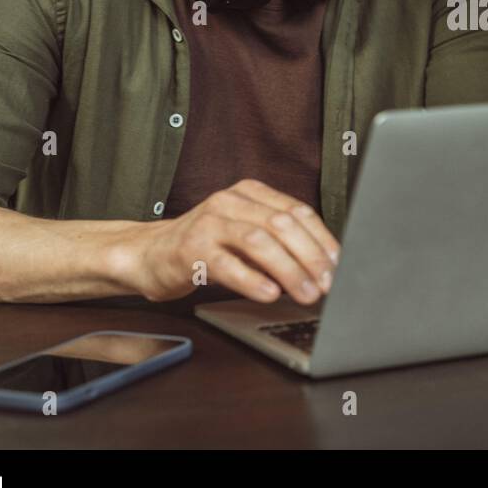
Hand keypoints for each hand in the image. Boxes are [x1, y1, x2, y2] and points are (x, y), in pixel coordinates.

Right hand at [119, 179, 339, 303]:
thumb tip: (322, 268)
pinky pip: (227, 264)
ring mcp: (208, 222)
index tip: (338, 265)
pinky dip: (252, 280)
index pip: (296, 211)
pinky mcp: (191, 248)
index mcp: (250, 193)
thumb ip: (278, 243)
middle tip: (326, 284)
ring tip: (305, 293)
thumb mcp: (245, 235)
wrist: (149, 254)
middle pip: (281, 224)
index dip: (321, 239)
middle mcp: (230, 202)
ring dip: (288, 270)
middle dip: (310, 256)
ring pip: (258, 241)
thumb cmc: (206, 247)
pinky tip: (269, 294)